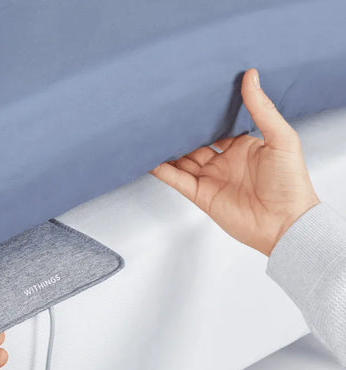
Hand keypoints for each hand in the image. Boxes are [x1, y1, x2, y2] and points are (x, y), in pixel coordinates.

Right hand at [151, 68, 318, 255]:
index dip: (206, 114)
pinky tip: (150, 158)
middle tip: (166, 111)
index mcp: (243, 147)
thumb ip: (261, 108)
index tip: (192, 97)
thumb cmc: (290, 183)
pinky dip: (162, 170)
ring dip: (168, 148)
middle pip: (196, 142)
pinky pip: (177, 180)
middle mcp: (224, 162)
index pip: (219, 127)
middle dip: (182, 129)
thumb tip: (251, 76)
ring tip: (152, 130)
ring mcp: (210, 179)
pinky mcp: (201, 195)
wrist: (285, 223)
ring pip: (182, 160)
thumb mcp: (281, 138)